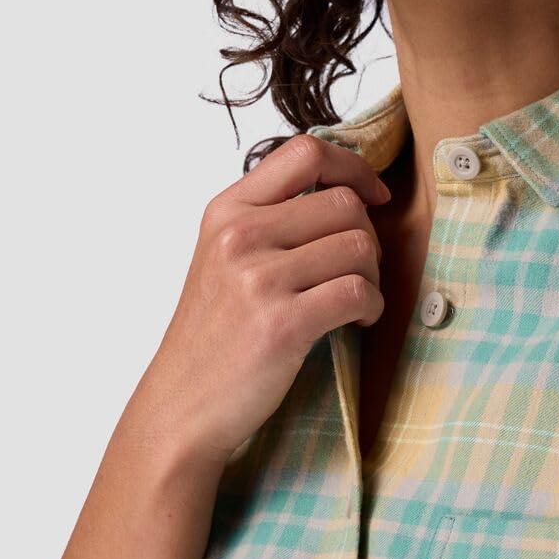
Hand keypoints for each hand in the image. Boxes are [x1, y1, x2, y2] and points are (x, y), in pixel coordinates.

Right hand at [125, 134, 390, 468]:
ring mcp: (259, 279)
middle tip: (358, 272)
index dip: (355, 168)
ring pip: (359, 248)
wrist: (182, 406)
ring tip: (354, 301)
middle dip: (369, 238)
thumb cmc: (214, 336)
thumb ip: (270, 220)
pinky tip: (356, 321)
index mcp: (226, 211)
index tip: (375, 196)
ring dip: (372, 277)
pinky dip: (371, 308)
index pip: (306, 153)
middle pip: (346, 204)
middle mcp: (240, 235)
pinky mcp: (284, 323)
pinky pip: (359, 292)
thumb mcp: (223, 259)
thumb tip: (348, 194)